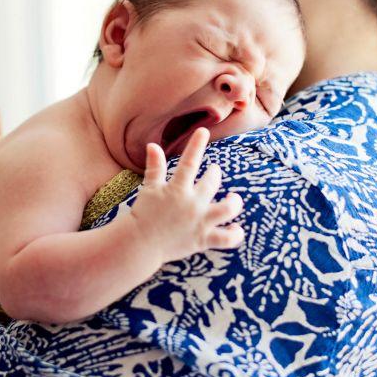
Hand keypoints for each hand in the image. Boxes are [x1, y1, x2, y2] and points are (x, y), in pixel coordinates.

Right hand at [130, 127, 244, 263]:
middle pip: (212, 182)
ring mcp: (200, 222)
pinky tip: (237, 228)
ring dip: (234, 202)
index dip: (196, 144)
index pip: (189, 161)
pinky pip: (226, 238)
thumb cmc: (143, 214)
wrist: (140, 245)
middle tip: (214, 171)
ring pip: (227, 209)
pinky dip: (235, 234)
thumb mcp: (149, 188)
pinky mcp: (203, 240)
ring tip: (233, 198)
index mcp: (177, 189)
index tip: (203, 131)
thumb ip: (155, 167)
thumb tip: (153, 145)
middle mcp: (192, 204)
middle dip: (215, 173)